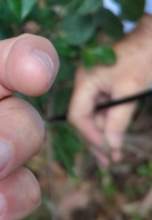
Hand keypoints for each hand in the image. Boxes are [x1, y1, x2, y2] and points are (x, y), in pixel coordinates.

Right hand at [68, 15, 151, 164]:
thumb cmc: (143, 58)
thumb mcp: (131, 91)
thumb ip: (118, 120)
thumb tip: (111, 146)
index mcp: (85, 81)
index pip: (77, 115)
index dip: (89, 136)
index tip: (107, 151)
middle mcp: (84, 84)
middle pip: (83, 118)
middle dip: (95, 140)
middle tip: (108, 162)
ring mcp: (92, 85)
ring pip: (92, 116)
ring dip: (102, 135)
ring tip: (113, 155)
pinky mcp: (103, 86)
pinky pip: (101, 109)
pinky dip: (108, 124)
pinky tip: (114, 138)